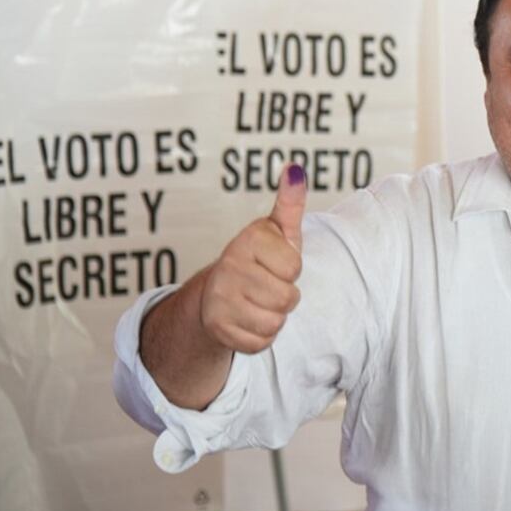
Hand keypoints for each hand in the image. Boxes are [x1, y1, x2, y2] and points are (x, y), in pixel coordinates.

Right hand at [199, 163, 306, 353]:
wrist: (215, 296)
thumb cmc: (258, 261)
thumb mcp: (277, 232)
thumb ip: (290, 203)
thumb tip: (295, 168)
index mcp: (247, 240)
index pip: (294, 267)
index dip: (290, 270)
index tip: (273, 263)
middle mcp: (229, 267)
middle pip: (288, 298)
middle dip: (284, 296)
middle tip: (265, 285)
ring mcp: (220, 300)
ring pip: (275, 322)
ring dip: (274, 317)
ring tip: (256, 302)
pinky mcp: (218, 329)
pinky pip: (261, 342)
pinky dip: (260, 336)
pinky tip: (246, 320)